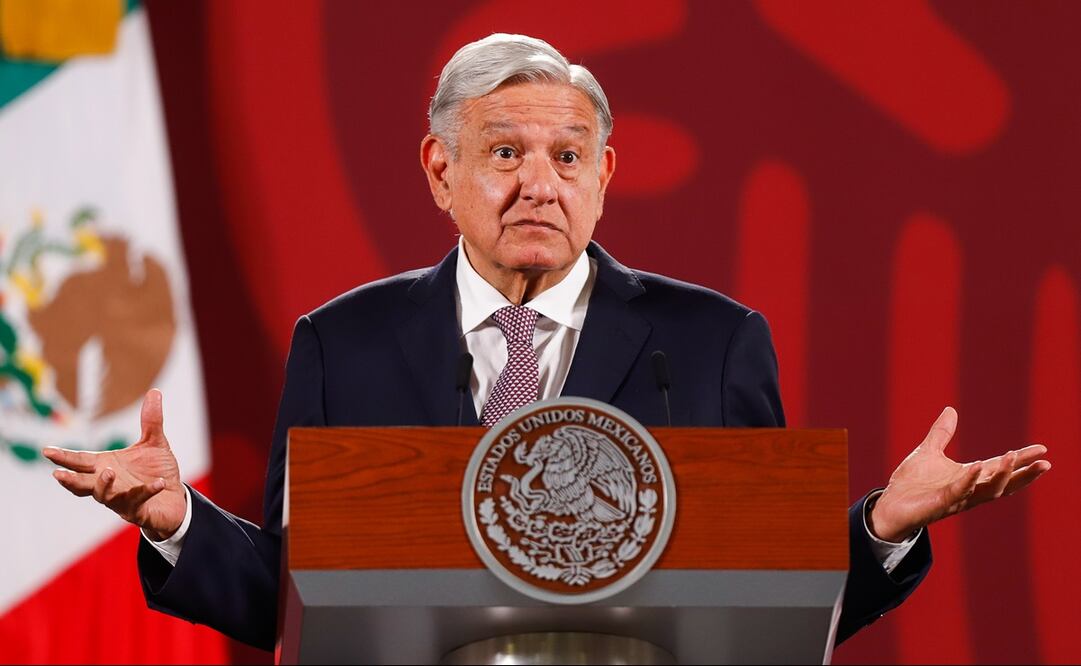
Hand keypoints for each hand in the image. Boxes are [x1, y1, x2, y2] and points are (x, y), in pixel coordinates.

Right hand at [43, 389, 186, 540]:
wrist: (174, 498)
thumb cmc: (157, 471)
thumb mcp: (155, 443)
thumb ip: (151, 421)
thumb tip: (154, 391)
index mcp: (106, 466)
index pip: (80, 461)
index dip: (63, 457)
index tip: (46, 450)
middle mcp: (109, 484)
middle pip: (83, 483)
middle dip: (70, 479)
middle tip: (58, 474)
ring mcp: (121, 499)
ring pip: (105, 496)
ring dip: (105, 485)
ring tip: (108, 472)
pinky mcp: (138, 510)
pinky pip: (139, 501)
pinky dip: (147, 491)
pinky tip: (157, 483)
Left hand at [869, 406, 1050, 542]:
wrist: (889, 505)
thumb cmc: (910, 484)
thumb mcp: (928, 452)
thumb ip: (942, 433)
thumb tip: (951, 409)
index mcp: (968, 477)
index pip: (999, 467)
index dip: (1020, 459)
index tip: (1042, 450)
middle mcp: (968, 490)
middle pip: (1003, 482)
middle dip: (1023, 473)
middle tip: (1044, 463)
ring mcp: (956, 498)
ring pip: (987, 490)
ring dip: (1001, 475)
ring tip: (1011, 457)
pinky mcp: (940, 503)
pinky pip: (958, 492)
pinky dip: (969, 480)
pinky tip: (977, 466)